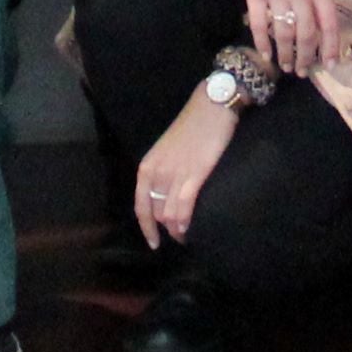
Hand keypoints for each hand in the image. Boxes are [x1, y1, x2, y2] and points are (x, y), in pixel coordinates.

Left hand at [133, 91, 236, 247]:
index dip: (146, 228)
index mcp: (148, 166)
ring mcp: (174, 174)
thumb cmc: (191, 127)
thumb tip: (167, 197)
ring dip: (178, 230)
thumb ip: (164, 173)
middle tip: (179, 235)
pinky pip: (184, 207)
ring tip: (186, 235)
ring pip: (170, 215)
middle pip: (157, 213)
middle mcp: (157, 172)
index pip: (141, 206)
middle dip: (166, 229)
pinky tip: (189, 228)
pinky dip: (185, 222)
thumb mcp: (167, 151)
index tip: (154, 244)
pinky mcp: (194, 174)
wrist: (211, 107)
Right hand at [212, 0, 340, 77]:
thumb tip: (325, 27)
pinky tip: (266, 54)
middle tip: (302, 71)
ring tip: (285, 65)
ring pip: (284, 33)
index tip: (330, 65)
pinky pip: (260, 25)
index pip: (328, 22)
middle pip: (306, 33)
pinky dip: (263, 44)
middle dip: (305, 57)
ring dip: (285, 54)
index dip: (330, 47)